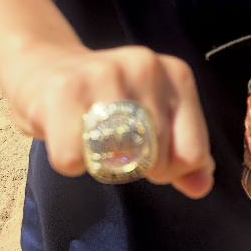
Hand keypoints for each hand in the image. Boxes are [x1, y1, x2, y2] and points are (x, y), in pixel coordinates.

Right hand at [10, 45, 214, 198]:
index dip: (169, 169)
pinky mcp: (64, 88)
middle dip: (134, 168)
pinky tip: (65, 132)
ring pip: (118, 160)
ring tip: (89, 135)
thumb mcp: (156, 119)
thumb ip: (184, 153)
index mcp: (176, 73)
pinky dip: (69, 161)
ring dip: (100, 164)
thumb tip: (202, 185)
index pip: (191, 153)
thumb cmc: (109, 102)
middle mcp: (146, 65)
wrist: (48, 69)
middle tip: (112, 145)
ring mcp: (105, 72)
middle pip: (156, 160)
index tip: (146, 153)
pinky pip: (74, 159)